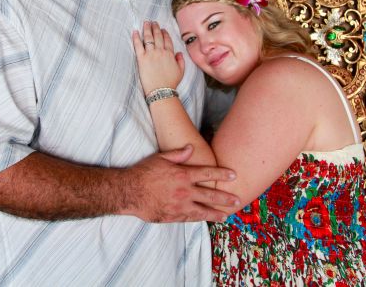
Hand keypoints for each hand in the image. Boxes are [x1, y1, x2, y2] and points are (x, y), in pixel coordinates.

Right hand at [124, 145, 239, 222]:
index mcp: (183, 175)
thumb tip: (191, 147)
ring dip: (216, 213)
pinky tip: (206, 219)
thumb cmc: (144, 172)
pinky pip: (189, 218)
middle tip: (237, 200)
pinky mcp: (172, 216)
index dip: (222, 174)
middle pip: (210, 195)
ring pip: (203, 210)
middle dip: (225, 197)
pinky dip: (199, 218)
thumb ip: (178, 154)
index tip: (234, 175)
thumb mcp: (161, 158)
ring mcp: (179, 206)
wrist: (128, 191)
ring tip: (226, 215)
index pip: (208, 174)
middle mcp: (184, 191)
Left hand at [132, 21, 184, 93]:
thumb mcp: (181, 71)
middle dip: (155, 27)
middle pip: (158, 36)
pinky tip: (135, 31)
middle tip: (153, 22)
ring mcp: (151, 54)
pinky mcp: (142, 59)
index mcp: (170, 54)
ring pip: (148, 38)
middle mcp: (160, 52)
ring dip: (147, 28)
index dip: (164, 33)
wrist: (161, 91)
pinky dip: (136, 37)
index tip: (162, 29)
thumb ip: (180, 61)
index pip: (167, 40)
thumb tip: (179, 53)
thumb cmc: (171, 83)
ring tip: (146, 23)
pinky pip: (138, 45)